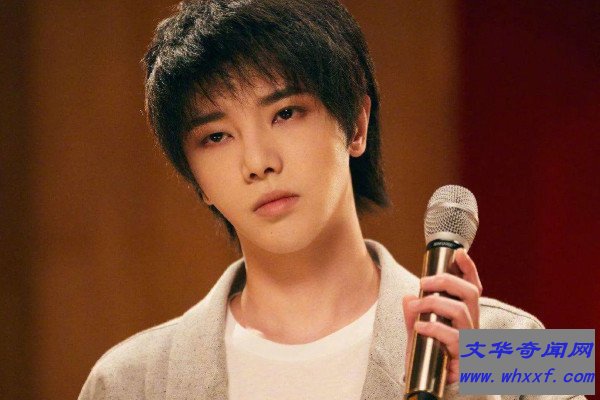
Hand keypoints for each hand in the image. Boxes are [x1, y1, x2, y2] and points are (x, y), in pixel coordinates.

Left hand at [402, 248, 482, 383]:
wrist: (429, 388)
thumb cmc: (428, 357)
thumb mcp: (417, 333)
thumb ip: (413, 315)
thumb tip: (407, 297)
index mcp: (463, 316)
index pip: (472, 288)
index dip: (469, 269)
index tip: (459, 252)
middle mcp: (471, 326)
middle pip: (470, 293)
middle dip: (446, 281)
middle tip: (424, 281)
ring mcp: (471, 342)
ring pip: (461, 311)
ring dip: (435, 303)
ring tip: (417, 304)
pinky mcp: (466, 358)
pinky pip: (453, 338)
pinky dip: (433, 328)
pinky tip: (419, 326)